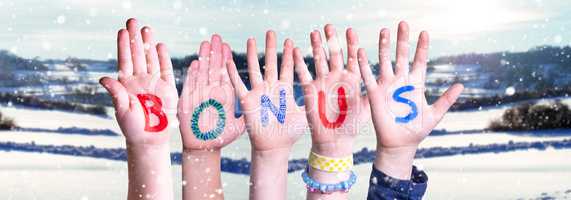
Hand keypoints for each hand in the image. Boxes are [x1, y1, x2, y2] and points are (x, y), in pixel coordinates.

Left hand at [100, 18, 176, 145]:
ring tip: (147, 28)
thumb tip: (104, 78)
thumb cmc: (133, 127)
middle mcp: (139, 80)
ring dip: (148, 44)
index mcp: (126, 84)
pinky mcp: (167, 89)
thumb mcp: (122, 110)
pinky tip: (160, 46)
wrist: (150, 139)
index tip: (122, 31)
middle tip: (133, 21)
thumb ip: (116, 93)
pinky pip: (165, 70)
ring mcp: (153, 83)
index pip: (124, 60)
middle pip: (137, 55)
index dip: (123, 46)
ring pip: (150, 59)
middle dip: (135, 38)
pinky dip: (163, 58)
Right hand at [178, 35, 244, 150]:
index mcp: (224, 96)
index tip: (227, 46)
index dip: (225, 60)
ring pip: (202, 74)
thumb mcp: (238, 127)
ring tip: (205, 44)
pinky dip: (193, 76)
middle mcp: (212, 93)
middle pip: (213, 69)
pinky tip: (195, 63)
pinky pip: (191, 87)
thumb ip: (247, 115)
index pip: (225, 74)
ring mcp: (200, 96)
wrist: (203, 148)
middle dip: (215, 53)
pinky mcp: (188, 103)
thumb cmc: (221, 138)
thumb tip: (261, 107)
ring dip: (204, 59)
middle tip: (216, 37)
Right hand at [226, 31, 305, 150]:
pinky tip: (228, 63)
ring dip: (252, 55)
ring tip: (251, 39)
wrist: (274, 146)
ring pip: (255, 69)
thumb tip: (328, 92)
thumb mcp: (304, 114)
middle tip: (271, 32)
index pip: (286, 67)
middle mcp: (271, 88)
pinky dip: (233, 75)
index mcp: (285, 89)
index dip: (288, 54)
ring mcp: (258, 93)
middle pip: (270, 63)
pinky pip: (239, 86)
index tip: (290, 40)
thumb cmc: (290, 132)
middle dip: (271, 47)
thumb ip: (312, 101)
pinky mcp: (247, 102)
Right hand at [293, 25, 368, 156]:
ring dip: (316, 47)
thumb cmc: (352, 125)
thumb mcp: (366, 107)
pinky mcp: (310, 90)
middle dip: (332, 40)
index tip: (351, 30)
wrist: (334, 140)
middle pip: (334, 54)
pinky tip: (295, 51)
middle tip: (329, 26)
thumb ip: (373, 92)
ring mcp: (323, 82)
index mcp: (352, 80)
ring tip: (314, 33)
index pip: (353, 57)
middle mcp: (337, 78)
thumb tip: (384, 78)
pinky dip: (299, 63)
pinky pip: (303, 74)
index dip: (352, 44)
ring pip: (319, 60)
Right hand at [357, 21, 463, 177]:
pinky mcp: (375, 94)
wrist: (399, 144)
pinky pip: (368, 77)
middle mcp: (401, 81)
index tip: (424, 33)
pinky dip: (364, 65)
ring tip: (384, 31)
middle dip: (402, 40)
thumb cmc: (416, 130)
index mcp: (416, 84)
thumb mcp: (434, 114)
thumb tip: (461, 85)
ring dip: (384, 46)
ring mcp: (387, 86)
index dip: (421, 47)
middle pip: (401, 55)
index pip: (419, 60)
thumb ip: (446, 99)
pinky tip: (361, 51)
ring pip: (385, 61)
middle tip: (403, 24)